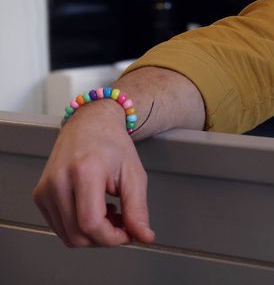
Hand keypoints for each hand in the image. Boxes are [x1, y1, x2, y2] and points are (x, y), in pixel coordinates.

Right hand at [32, 101, 155, 247]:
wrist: (89, 125)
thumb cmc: (112, 145)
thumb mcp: (134, 174)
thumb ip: (138, 208)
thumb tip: (144, 237)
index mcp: (83, 172)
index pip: (90, 223)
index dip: (111, 237)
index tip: (128, 234)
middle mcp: (58, 181)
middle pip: (77, 234)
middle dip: (104, 238)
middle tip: (123, 223)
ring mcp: (45, 190)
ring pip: (67, 235)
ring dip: (92, 235)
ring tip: (110, 214)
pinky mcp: (39, 196)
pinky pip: (59, 227)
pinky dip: (79, 227)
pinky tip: (94, 210)